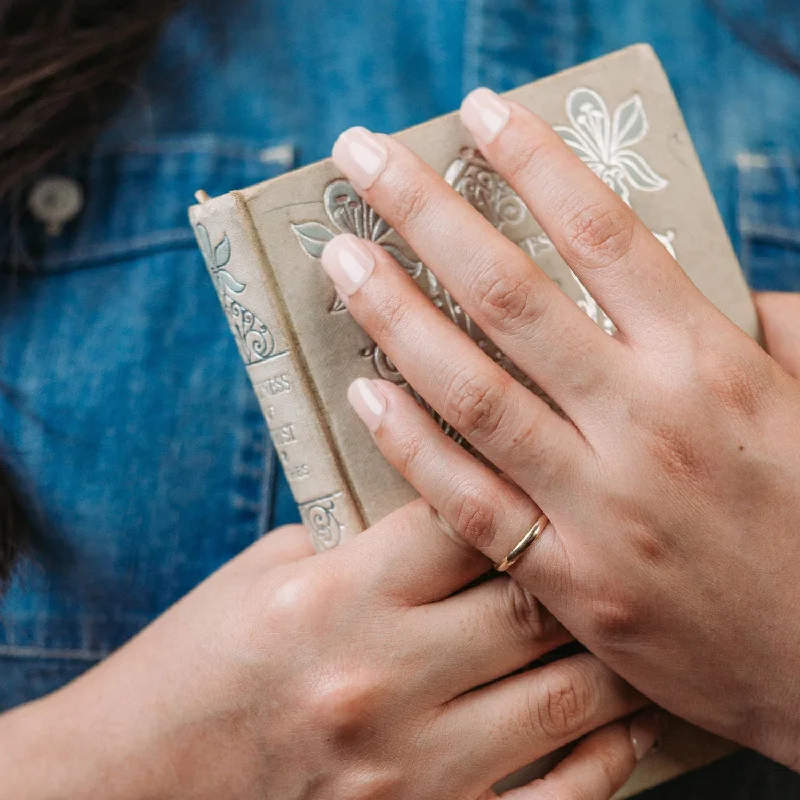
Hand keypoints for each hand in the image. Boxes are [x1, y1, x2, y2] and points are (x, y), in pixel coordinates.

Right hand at [0, 504, 653, 798]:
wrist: (137, 783)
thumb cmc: (199, 663)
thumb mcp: (271, 575)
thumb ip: (364, 541)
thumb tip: (445, 499)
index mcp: (336, 598)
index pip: (459, 511)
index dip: (512, 473)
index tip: (549, 451)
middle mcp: (382, 679)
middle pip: (530, 601)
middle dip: (585, 559)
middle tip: (627, 526)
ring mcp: (412, 769)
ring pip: (564, 699)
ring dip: (616, 654)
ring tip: (647, 614)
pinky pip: (553, 799)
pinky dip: (606, 757)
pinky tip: (626, 721)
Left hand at [322, 90, 799, 769]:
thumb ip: (763, 327)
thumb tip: (709, 276)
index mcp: (712, 364)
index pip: (606, 233)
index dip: (535, 161)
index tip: (474, 111)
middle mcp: (648, 423)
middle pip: (511, 296)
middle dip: (426, 213)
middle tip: (358, 158)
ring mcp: (602, 507)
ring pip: (474, 392)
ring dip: (394, 316)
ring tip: (339, 259)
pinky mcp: (569, 579)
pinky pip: (468, 500)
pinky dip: (411, 444)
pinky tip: (364, 391)